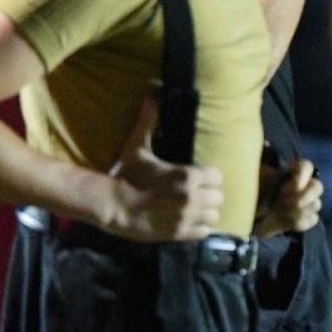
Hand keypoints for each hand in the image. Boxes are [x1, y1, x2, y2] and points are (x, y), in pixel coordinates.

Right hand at [104, 100, 223, 241]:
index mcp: (189, 175)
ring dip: (206, 213)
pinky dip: (199, 229)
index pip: (217, 176)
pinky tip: (188, 223)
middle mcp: (193, 196)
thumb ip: (147, 124)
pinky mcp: (181, 234)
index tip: (199, 178)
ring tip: (195, 210)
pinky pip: (203, 233)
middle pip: (219, 197)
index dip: (209, 177)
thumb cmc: (127, 176)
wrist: (112, 206)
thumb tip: (149, 98)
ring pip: (215, 216)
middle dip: (209, 195)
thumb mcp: (137, 149)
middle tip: (196, 195)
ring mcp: (188, 217)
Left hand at [253, 158, 322, 236]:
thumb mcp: (252, 177)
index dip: (302, 175)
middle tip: (285, 202)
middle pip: (317, 187)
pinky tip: (286, 222)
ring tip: (281, 212)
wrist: (249, 218)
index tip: (285, 188)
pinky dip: (300, 222)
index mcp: (292, 173)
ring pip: (316, 205)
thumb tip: (266, 149)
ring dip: (298, 210)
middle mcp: (304, 187)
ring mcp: (307, 204)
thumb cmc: (252, 194)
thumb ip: (261, 166)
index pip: (307, 166)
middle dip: (304, 196)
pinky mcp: (306, 219)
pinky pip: (312, 220)